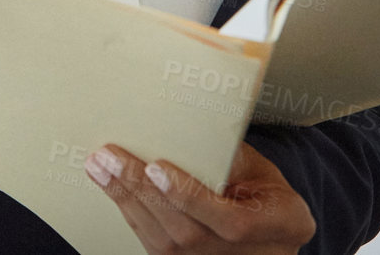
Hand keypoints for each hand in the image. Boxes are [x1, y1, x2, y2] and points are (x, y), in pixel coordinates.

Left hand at [87, 140, 315, 253]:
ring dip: (127, 202)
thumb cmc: (267, 192)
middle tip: (109, 157)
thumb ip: (230, 159)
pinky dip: (131, 213)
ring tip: (100, 168)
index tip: (156, 167)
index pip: (230, 222)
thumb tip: (183, 135)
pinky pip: (155, 246)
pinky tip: (112, 188)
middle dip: (142, 192)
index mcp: (278, 226)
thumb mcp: (263, 170)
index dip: (191, 197)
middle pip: (187, 234)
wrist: (274, 233)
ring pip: (165, 244)